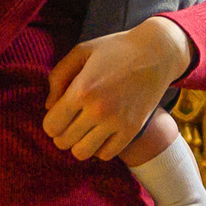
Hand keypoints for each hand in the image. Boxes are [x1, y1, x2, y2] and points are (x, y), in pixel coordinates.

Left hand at [42, 16, 190, 159]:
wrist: (156, 53)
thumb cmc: (115, 49)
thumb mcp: (81, 52)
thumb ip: (58, 77)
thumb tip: (48, 106)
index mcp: (82, 89)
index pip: (51, 126)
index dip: (51, 121)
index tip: (59, 112)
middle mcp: (98, 110)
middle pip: (63, 142)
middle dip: (62, 133)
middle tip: (71, 120)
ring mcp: (117, 123)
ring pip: (82, 153)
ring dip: (79, 143)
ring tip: (85, 129)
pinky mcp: (132, 130)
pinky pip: (106, 155)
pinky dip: (99, 148)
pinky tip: (101, 132)